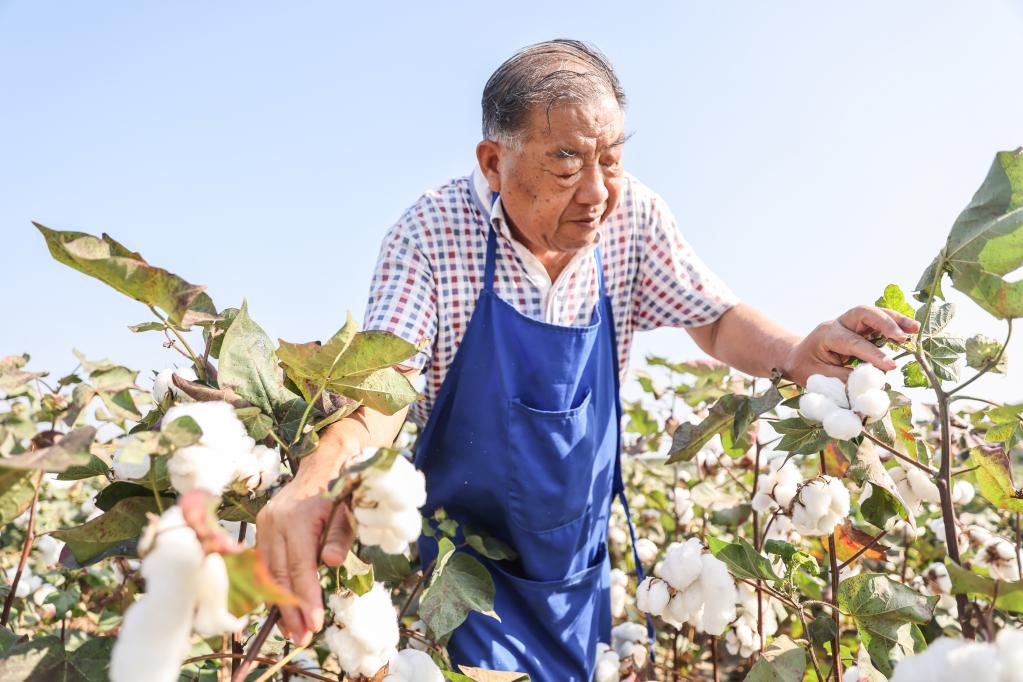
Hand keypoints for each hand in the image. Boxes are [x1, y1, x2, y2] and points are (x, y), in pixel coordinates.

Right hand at [256, 449, 353, 644]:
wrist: (325, 463)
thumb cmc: (342, 490)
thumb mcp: (348, 512)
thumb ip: (339, 538)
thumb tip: (331, 563)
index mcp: (296, 519)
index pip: (300, 568)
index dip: (306, 598)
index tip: (314, 623)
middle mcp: (274, 522)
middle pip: (279, 575)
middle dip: (291, 610)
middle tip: (303, 637)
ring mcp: (264, 524)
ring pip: (267, 572)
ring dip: (279, 603)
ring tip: (293, 630)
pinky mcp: (262, 527)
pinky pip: (264, 563)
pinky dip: (272, 586)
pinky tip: (282, 606)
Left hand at [782, 305, 919, 384]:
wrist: (796, 356)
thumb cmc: (805, 368)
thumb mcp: (818, 378)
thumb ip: (844, 380)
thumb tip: (871, 383)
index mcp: (826, 335)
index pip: (852, 342)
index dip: (872, 354)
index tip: (890, 366)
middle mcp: (839, 324)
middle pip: (863, 313)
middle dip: (884, 323)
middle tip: (904, 338)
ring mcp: (849, 323)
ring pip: (873, 313)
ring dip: (895, 320)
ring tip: (915, 330)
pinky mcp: (859, 327)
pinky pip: (878, 321)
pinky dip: (894, 324)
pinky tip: (910, 331)